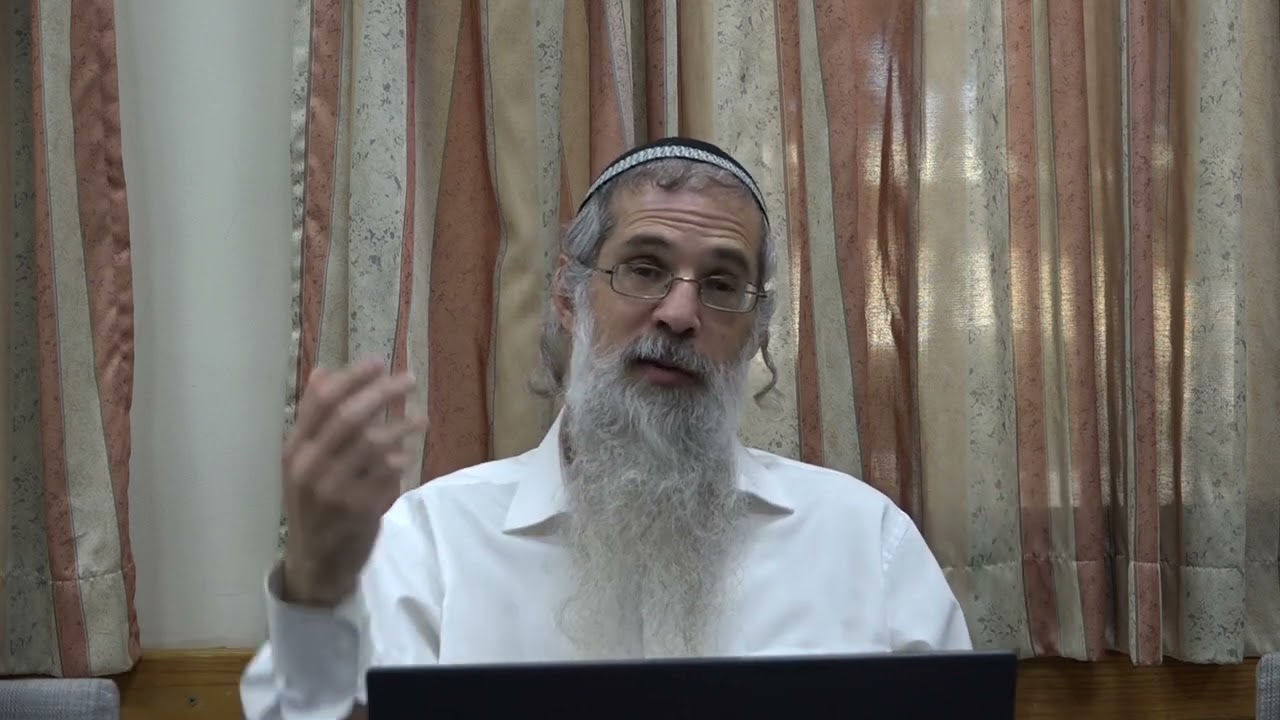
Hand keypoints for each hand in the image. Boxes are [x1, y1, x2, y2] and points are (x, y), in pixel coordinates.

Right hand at [280, 358, 426, 606]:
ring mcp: (334, 491)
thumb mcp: (303, 461)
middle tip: (408, 379)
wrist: (316, 562)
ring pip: (373, 445)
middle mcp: (310, 468)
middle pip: (350, 418)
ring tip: (420, 419)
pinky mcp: (359, 511)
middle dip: (382, 393)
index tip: (378, 361)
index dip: (353, 378)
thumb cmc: (314, 503)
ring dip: (401, 427)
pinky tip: (406, 456)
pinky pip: (388, 476)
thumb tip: (323, 371)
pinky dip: (399, 462)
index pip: (323, 403)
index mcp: (295, 450)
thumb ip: (314, 418)